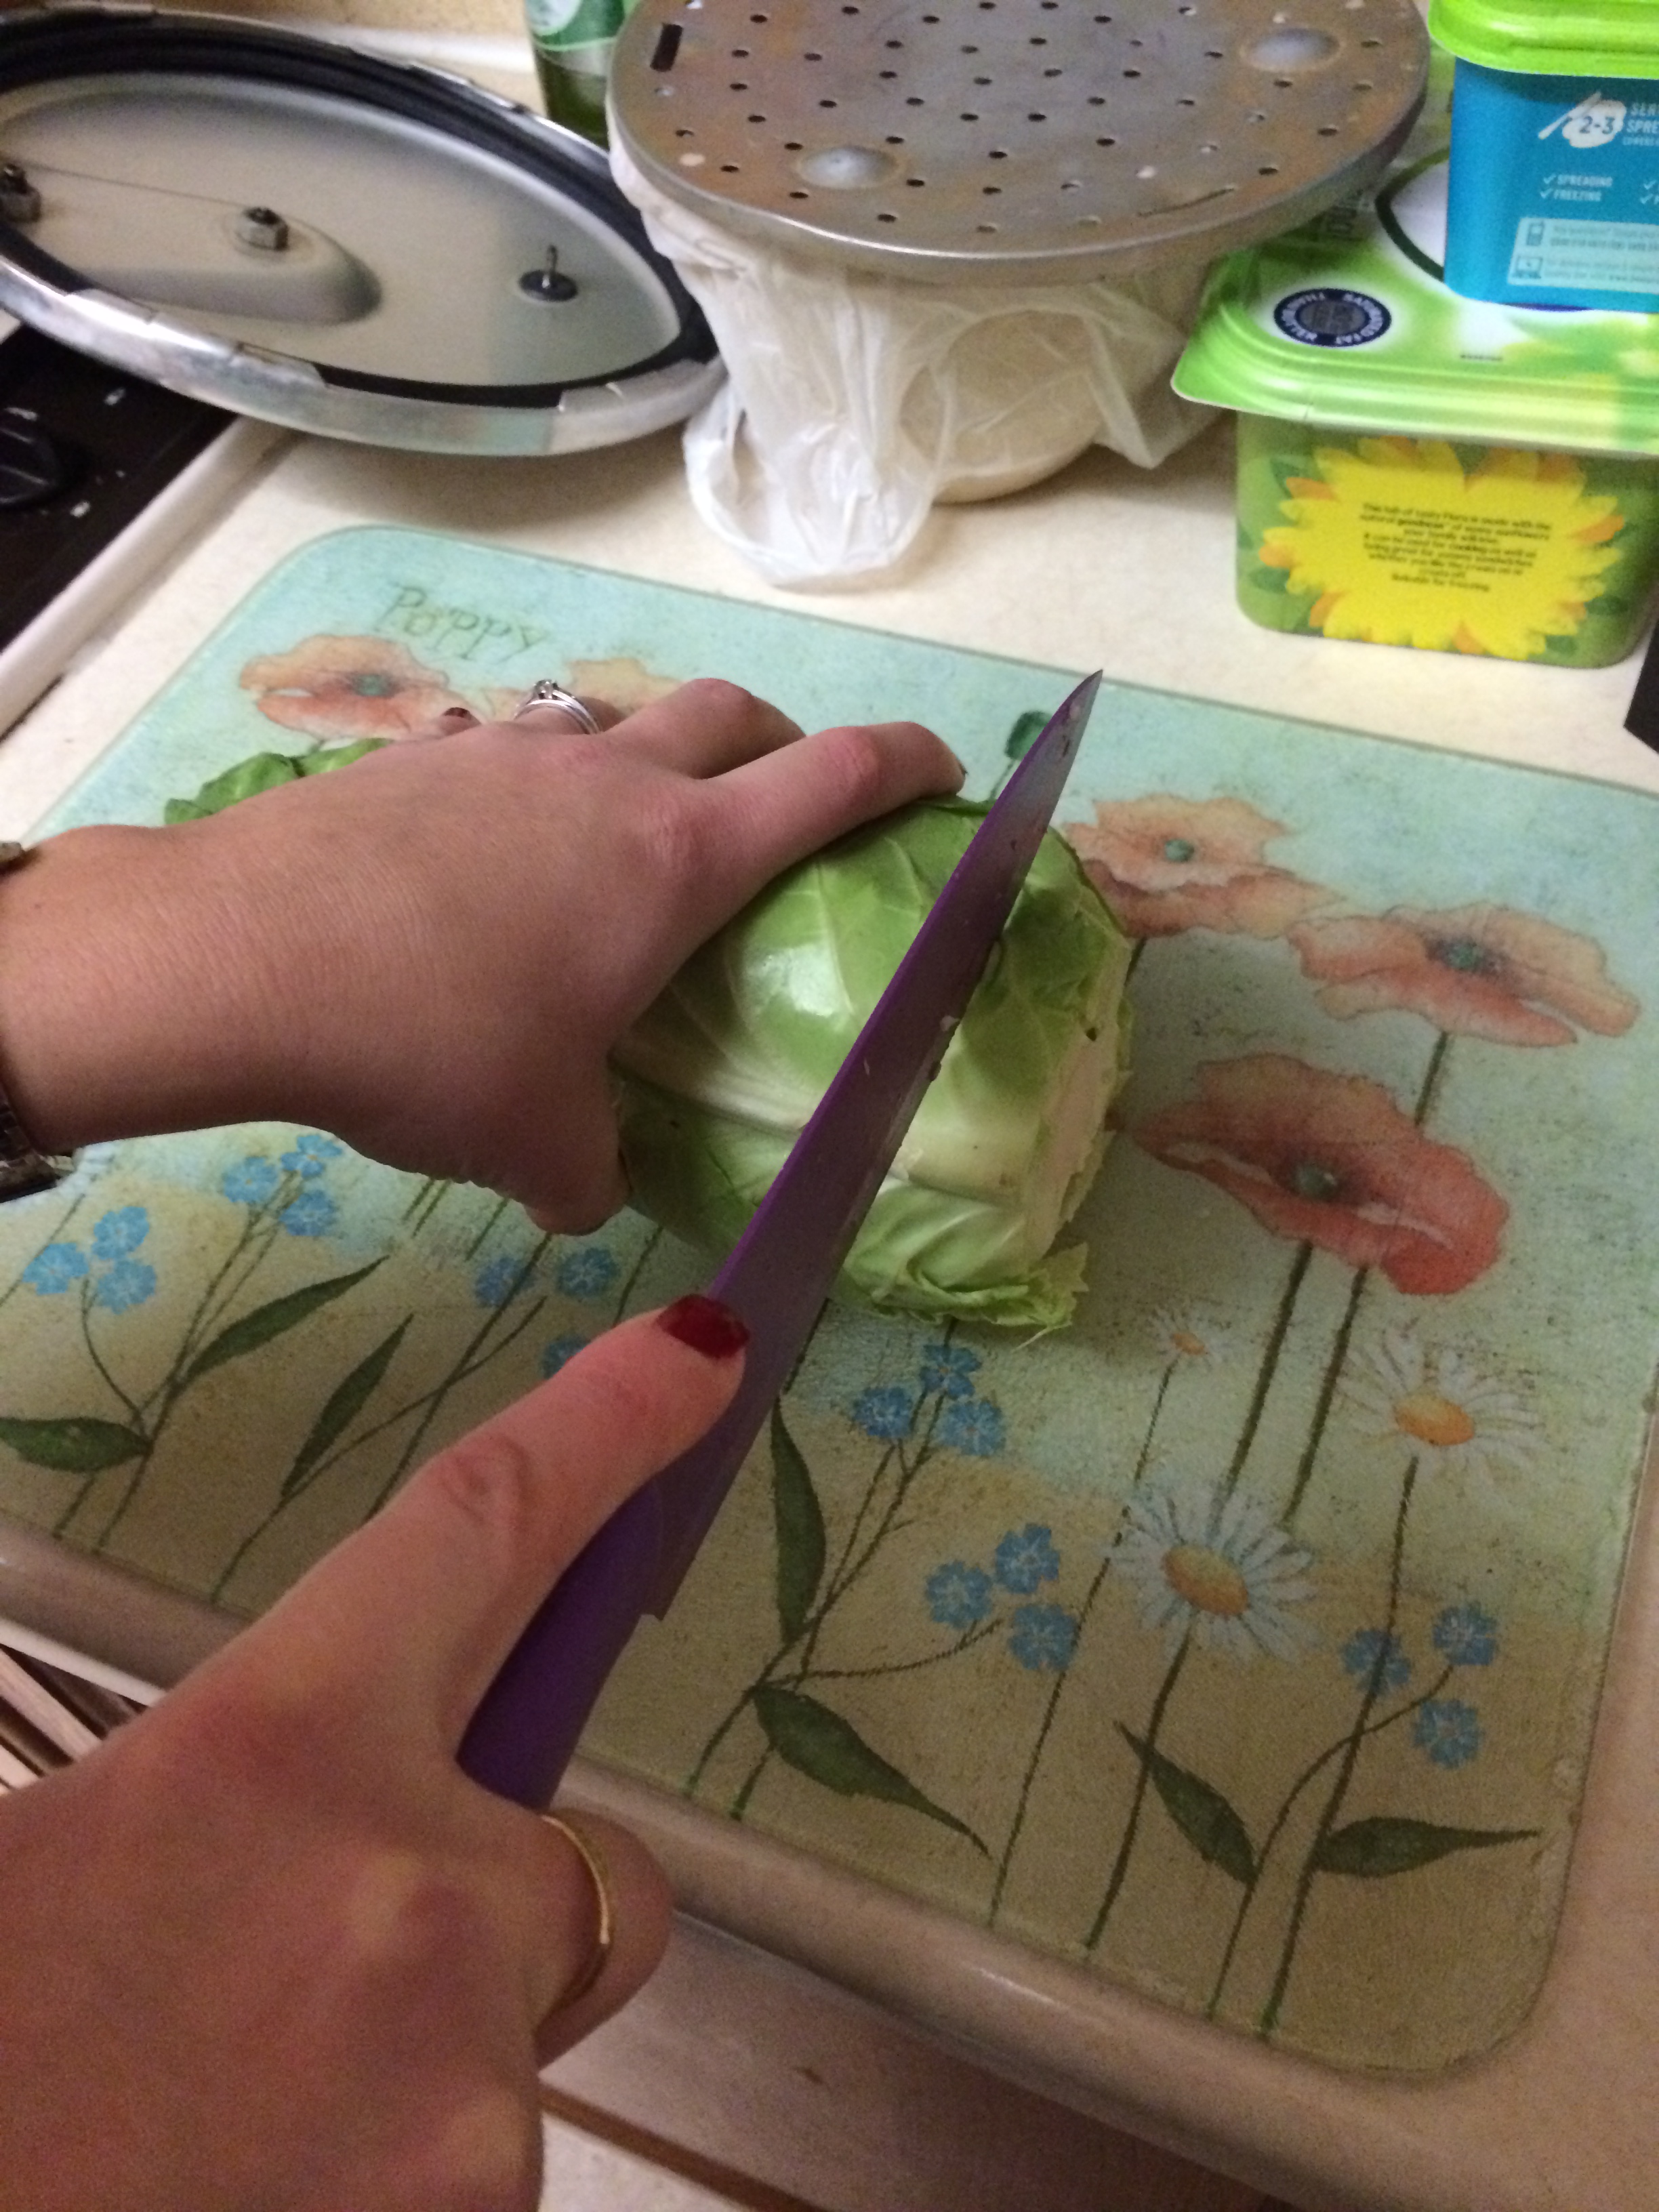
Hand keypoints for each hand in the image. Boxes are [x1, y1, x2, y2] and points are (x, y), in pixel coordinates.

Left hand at [0, 681, 960, 1226]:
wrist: (242, 958)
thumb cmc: (432, 1045)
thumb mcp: (536, 1144)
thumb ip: (587, 1172)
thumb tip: (584, 1197)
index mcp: (679, 857)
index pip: (833, 777)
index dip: (905, 761)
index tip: (943, 766)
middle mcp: (608, 779)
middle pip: (731, 711)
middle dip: (780, 739)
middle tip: (783, 794)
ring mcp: (507, 752)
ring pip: (612, 717)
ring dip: (646, 752)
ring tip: (624, 825)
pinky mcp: (417, 755)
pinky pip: (506, 749)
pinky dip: (531, 785)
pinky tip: (489, 851)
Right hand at [0, 1301, 744, 2211]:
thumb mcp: (53, 1855)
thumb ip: (225, 1791)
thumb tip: (296, 1818)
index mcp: (269, 1753)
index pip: (483, 1527)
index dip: (608, 1427)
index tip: (702, 1354)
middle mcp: (413, 1892)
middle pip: (564, 1860)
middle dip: (482, 1909)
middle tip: (299, 2000)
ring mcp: (470, 2084)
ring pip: (514, 2038)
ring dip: (414, 2071)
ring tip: (232, 2137)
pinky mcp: (490, 2210)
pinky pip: (487, 2166)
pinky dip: (401, 2178)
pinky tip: (269, 2195)